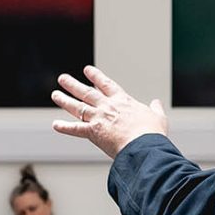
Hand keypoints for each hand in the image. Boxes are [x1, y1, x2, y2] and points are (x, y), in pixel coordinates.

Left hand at [52, 67, 168, 159]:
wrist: (143, 145)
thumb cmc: (152, 133)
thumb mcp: (158, 117)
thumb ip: (155, 109)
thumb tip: (156, 103)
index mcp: (123, 101)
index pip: (106, 84)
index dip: (95, 76)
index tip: (87, 70)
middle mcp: (107, 106)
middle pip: (87, 92)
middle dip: (73, 85)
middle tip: (63, 79)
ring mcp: (98, 118)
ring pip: (78, 107)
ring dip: (65, 100)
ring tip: (55, 94)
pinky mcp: (93, 132)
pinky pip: (75, 129)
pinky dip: (65, 127)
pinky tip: (55, 125)